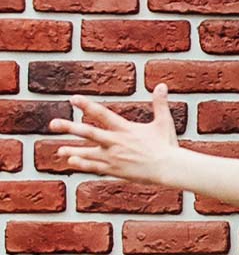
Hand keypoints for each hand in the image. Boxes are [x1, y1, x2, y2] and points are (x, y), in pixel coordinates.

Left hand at [52, 86, 181, 183]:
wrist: (170, 168)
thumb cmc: (167, 145)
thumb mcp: (164, 122)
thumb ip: (159, 104)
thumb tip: (161, 85)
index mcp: (126, 129)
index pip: (103, 114)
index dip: (87, 105)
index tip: (73, 98)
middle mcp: (117, 142)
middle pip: (89, 133)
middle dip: (69, 127)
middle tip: (53, 123)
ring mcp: (114, 157)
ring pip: (88, 152)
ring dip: (72, 151)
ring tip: (60, 150)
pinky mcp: (116, 169)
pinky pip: (95, 167)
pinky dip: (83, 164)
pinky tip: (72, 162)